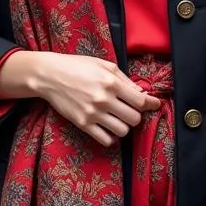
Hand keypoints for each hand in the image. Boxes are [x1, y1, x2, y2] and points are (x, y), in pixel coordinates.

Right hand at [31, 53, 160, 147]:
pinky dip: (111, 136)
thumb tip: (141, 93)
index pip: (140, 101)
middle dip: (136, 115)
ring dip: (124, 126)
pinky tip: (109, 127)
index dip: (151, 104)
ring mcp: (93, 113)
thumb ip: (124, 79)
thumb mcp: (104, 65)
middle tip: (130, 109)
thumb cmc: (77, 66)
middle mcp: (103, 99)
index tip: (155, 104)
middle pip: (134, 118)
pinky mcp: (83, 124)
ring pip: (122, 131)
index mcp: (111, 82)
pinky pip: (106, 140)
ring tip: (118, 118)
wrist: (49, 75)